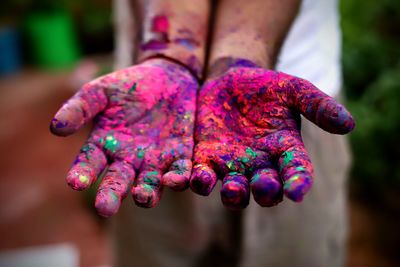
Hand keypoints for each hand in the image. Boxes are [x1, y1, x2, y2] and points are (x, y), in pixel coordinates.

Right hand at [50, 58, 196, 215]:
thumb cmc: (128, 86)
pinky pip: (181, 171)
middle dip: (111, 195)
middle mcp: (128, 160)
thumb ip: (80, 108)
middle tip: (104, 208)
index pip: (89, 164)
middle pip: (118, 183)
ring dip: (146, 194)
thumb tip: (55, 127)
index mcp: (104, 146)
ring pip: (150, 185)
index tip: (74, 182)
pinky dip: (180, 178)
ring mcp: (155, 161)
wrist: (166, 78)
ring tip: (141, 196)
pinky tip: (175, 179)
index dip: (82, 174)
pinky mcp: (180, 156)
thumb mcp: (101, 91)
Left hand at [190, 63, 354, 209]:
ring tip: (231, 187)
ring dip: (233, 194)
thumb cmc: (267, 86)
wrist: (231, 79)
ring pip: (235, 191)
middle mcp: (261, 164)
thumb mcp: (294, 89)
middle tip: (263, 186)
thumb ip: (317, 105)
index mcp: (285, 150)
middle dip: (265, 192)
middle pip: (266, 189)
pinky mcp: (206, 160)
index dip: (298, 182)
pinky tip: (193, 179)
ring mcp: (233, 165)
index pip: (296, 171)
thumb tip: (349, 124)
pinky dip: (199, 182)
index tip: (297, 191)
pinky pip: (203, 178)